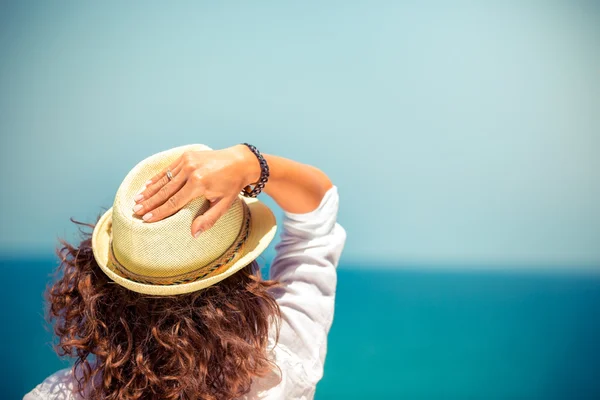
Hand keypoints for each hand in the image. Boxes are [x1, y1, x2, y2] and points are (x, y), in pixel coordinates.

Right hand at [132, 145, 260, 237]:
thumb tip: (193, 234)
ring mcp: (187, 161)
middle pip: (165, 190)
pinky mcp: (186, 155)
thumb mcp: (224, 204)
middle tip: (135, 212)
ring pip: (164, 179)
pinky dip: (157, 178)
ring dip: (150, 190)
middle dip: (150, 202)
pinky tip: (147, 186)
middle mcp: (191, 170)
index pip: (175, 201)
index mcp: (199, 183)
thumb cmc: (232, 185)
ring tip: (137, 200)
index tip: (147, 219)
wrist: (240, 161)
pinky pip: (169, 169)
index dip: (160, 211)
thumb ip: (208, 219)